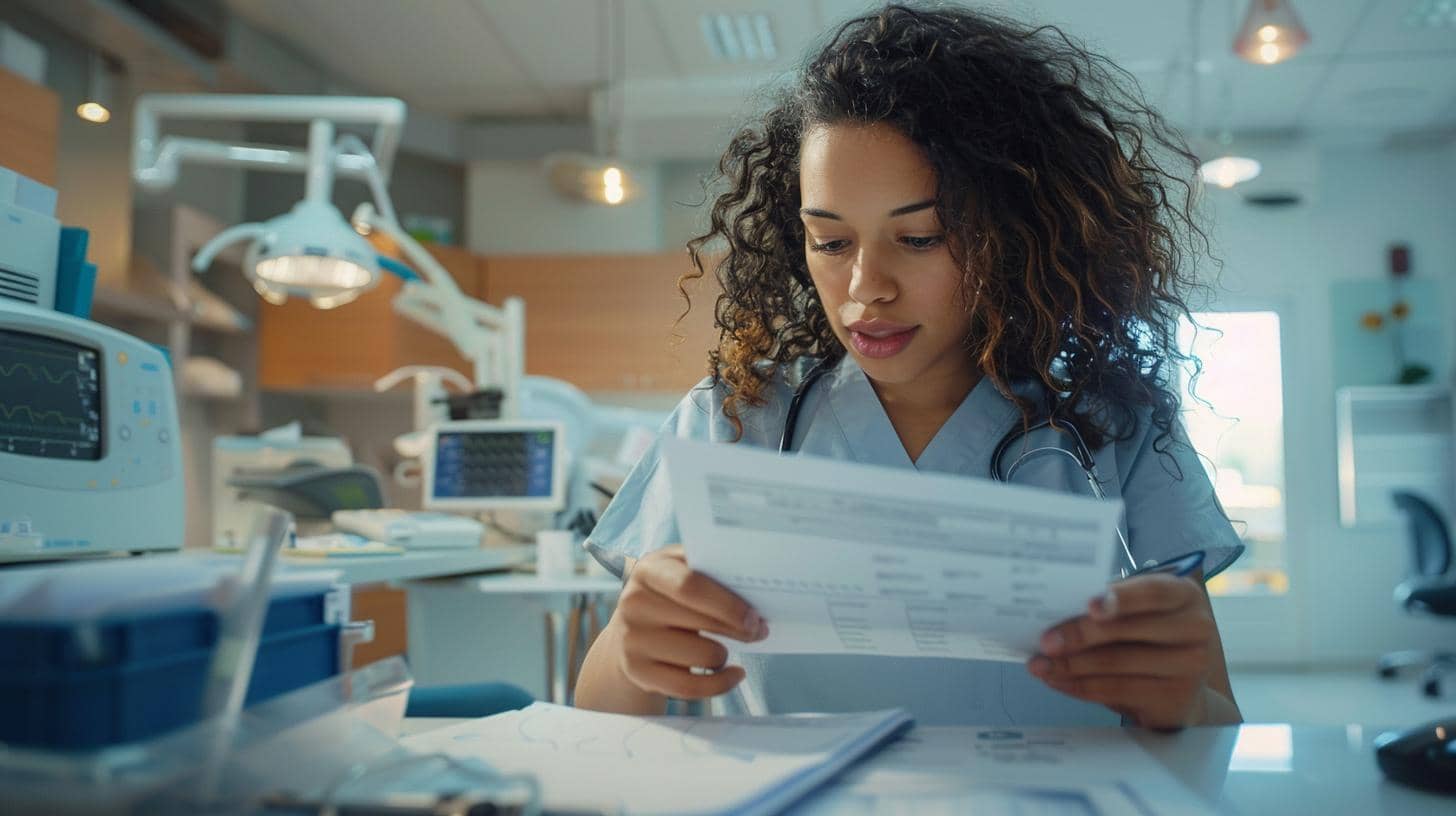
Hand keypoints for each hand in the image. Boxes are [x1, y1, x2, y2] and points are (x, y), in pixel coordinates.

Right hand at [615, 544, 767, 698]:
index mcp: (650, 570)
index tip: (754, 617)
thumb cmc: (671, 594)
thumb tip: (755, 586)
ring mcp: (633, 639)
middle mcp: (635, 603)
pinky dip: (721, 684)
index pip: (690, 586)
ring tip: (725, 648)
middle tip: (759, 631)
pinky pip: (690, 687)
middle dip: (739, 630)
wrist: (632, 628)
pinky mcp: (637, 671)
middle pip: (702, 623)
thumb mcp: (682, 570)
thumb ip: (711, 570)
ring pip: (702, 656)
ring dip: (724, 654)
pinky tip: (734, 673)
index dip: (728, 604)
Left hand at [1026, 573, 1222, 728]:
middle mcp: (1196, 628)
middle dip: (1079, 634)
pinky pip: (1115, 690)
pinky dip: (1079, 686)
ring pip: (1117, 662)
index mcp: (1184, 595)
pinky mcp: (1174, 699)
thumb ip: (1108, 606)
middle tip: (1045, 641)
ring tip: (1039, 664)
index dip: (1121, 597)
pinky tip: (1057, 681)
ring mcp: (1190, 667)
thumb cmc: (1148, 640)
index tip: (1089, 605)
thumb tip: (1054, 608)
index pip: (1153, 592)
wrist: (1180, 690)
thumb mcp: (1137, 614)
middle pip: (1128, 629)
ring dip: (1070, 664)